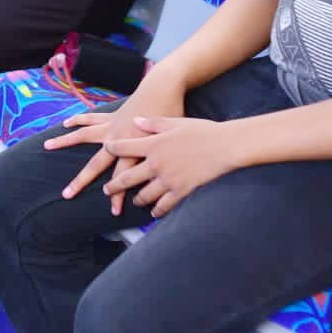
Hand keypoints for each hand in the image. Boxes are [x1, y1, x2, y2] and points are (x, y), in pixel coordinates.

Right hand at [45, 76, 183, 212]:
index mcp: (134, 148)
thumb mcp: (171, 140)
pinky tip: (65, 124)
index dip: (118, 196)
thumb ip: (162, 159)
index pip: (122, 178)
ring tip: (48, 146)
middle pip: (96, 164)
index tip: (113, 212)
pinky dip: (78, 120)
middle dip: (81, 180)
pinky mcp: (112, 116)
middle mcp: (118, 139)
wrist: (164, 88)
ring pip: (84, 136)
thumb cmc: (173, 115)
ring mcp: (112, 126)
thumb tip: (166, 180)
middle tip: (67, 194)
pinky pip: (91, 118)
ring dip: (65, 141)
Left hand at [101, 117, 235, 216]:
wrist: (225, 145)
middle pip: (126, 178)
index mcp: (152, 144)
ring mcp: (168, 179)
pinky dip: (157, 210)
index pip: (122, 148)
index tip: (106, 151)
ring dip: (137, 199)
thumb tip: (135, 120)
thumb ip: (152, 123)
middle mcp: (155, 163)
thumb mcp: (174, 122)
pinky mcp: (181, 191)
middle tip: (108, 190)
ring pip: (144, 195)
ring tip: (134, 201)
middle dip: (114, 186)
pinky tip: (154, 212)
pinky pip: (164, 205)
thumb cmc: (201, 130)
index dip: (111, 149)